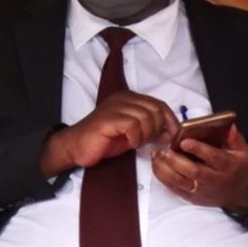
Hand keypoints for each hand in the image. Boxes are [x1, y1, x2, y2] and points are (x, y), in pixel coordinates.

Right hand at [41, 91, 178, 176]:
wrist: (75, 147)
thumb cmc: (102, 141)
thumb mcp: (132, 133)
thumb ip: (150, 129)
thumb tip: (169, 133)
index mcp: (128, 98)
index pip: (159, 104)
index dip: (170, 120)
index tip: (171, 136)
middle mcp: (122, 99)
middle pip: (155, 109)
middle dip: (158, 129)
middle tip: (150, 141)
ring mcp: (114, 107)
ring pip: (146, 117)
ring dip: (146, 135)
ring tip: (137, 143)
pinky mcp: (108, 119)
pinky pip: (133, 125)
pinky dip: (136, 137)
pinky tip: (130, 143)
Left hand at [152, 123, 247, 212]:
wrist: (239, 193)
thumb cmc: (237, 168)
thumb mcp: (242, 152)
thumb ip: (234, 138)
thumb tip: (229, 125)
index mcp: (227, 165)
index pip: (213, 157)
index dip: (198, 149)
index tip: (184, 141)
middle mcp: (214, 179)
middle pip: (193, 171)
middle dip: (176, 160)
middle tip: (164, 150)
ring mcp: (202, 190)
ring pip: (180, 181)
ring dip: (164, 169)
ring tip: (156, 156)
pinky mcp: (192, 197)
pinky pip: (174, 188)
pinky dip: (163, 177)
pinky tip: (157, 166)